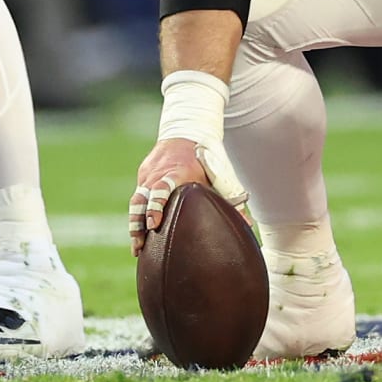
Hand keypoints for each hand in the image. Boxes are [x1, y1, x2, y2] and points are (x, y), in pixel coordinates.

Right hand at [129, 69, 249, 254]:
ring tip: (138, 248)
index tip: (153, 224)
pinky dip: (137, 214)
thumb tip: (246, 225)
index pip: (161, 189)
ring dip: (135, 225)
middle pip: (142, 199)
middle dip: (140, 223)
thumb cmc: (204, 160)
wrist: (185, 134)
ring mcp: (148, 175)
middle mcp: (158, 174)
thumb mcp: (217, 177)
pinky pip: (137, 196)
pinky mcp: (143, 175)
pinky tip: (140, 234)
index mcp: (176, 173)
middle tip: (141, 244)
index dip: (156, 207)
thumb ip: (231, 200)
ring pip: (136, 201)